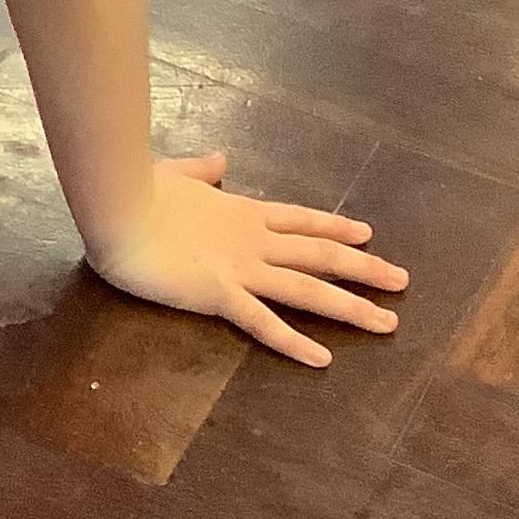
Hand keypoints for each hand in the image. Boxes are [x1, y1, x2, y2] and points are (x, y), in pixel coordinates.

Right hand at [86, 153, 407, 365]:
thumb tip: (220, 160)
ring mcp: (240, 267)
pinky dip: (294, 341)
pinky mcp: (219, 293)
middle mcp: (253, 240)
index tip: (368, 233)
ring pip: (308, 289)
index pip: (301, 219)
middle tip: (402, 281)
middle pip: (321, 254)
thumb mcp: (174, 173)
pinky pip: (263, 322)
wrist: (115, 206)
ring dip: (351, 306)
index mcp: (241, 212)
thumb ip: (201, 171)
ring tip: (388, 322)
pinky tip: (322, 358)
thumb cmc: (136, 189)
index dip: (336, 225)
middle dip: (365, 267)